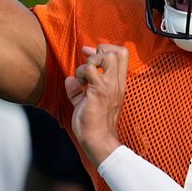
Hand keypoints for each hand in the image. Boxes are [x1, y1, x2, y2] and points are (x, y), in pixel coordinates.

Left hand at [64, 43, 128, 166]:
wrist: (98, 141)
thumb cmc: (95, 126)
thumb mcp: (87, 103)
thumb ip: (79, 90)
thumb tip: (69, 80)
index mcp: (118, 85)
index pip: (122, 56)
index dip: (106, 49)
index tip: (89, 53)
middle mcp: (117, 83)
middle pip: (119, 52)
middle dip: (100, 50)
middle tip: (89, 63)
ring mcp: (110, 86)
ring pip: (107, 56)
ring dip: (91, 61)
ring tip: (84, 76)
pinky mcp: (99, 91)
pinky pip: (90, 69)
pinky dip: (81, 72)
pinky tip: (79, 84)